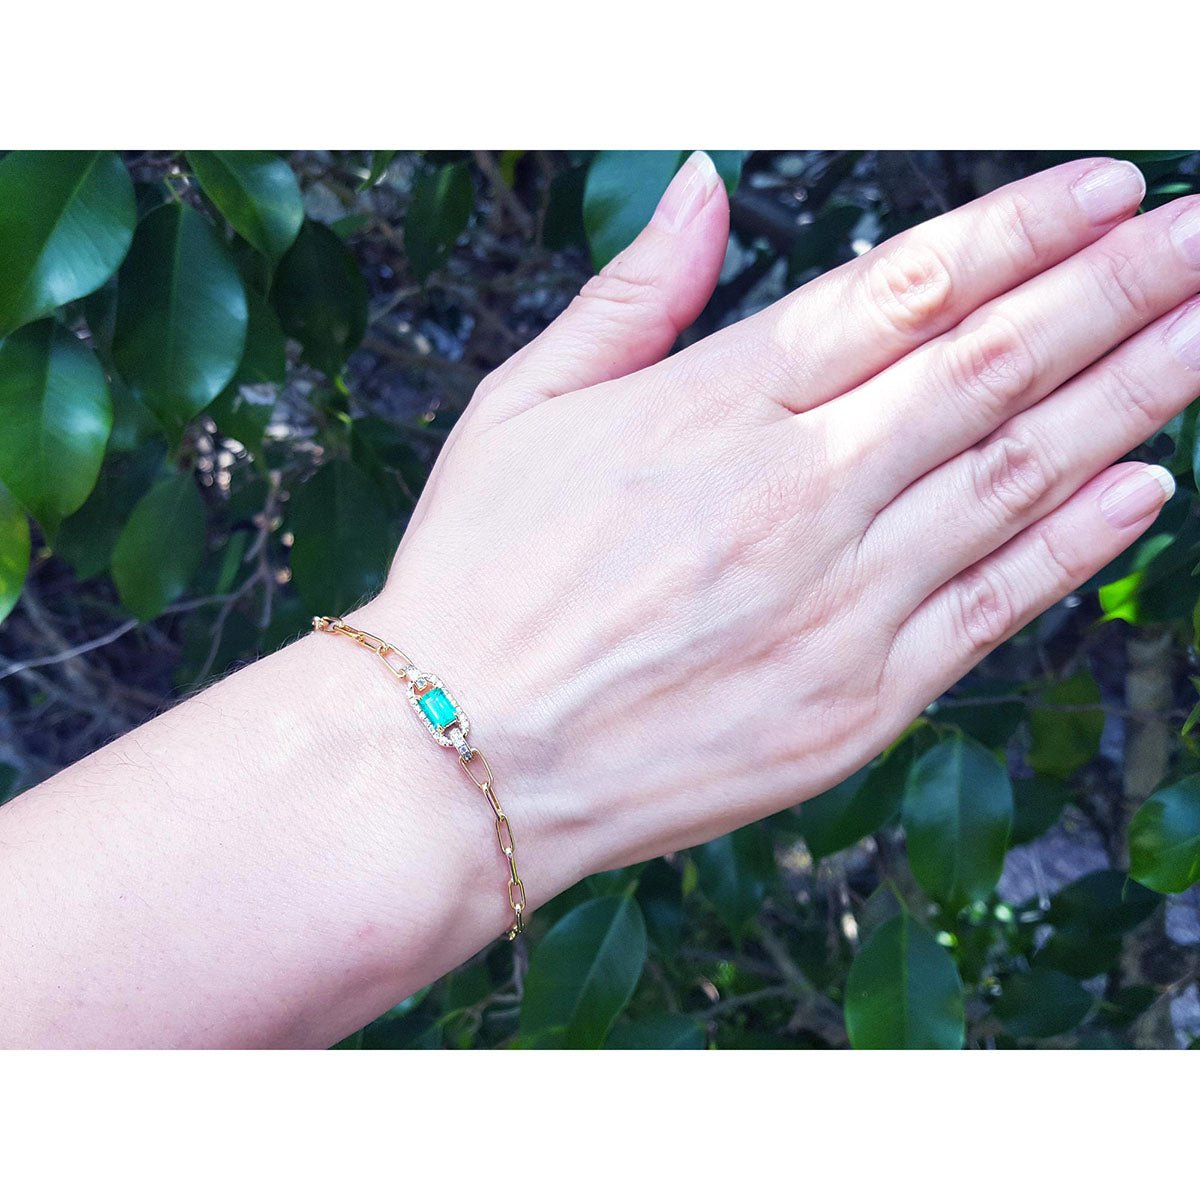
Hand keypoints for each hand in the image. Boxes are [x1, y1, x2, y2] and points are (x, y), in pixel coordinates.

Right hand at [360, 151, 1199, 899]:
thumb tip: (705, 186)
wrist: (459, 763)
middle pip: (993, 368)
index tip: (1111, 191)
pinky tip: (1149, 485)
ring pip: (1019, 476)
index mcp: (714, 408)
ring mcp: (840, 604)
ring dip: (1134, 395)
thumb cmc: (477, 582)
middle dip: (1121, 292)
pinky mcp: (857, 701)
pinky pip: (994, 605)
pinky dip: (1078, 542)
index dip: (1021, 233)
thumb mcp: (520, 408)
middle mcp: (797, 494)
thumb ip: (633, 296)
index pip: (905, 291)